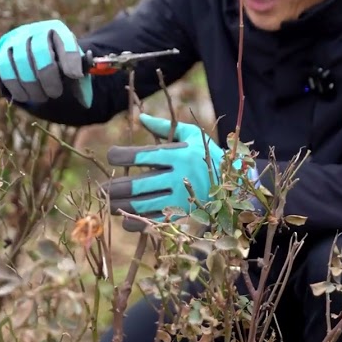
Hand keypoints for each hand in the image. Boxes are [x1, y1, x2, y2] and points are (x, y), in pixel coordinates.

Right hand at [0, 20, 92, 106]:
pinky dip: (16, 85)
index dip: (70, 59)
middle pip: (40, 50)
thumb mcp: (76, 68)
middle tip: (55, 94)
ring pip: (20, 60)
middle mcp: (36, 30)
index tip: (74, 76)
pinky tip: (26, 96)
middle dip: (48, 76)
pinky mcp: (3, 52)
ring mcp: (17, 39)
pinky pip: (5, 68)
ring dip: (32, 84)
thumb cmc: (61, 67)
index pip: (65, 41)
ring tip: (42, 97)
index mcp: (58, 30)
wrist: (37, 62)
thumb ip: (83, 72)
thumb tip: (87, 76)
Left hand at [104, 114, 255, 221]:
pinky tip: (125, 218)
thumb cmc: (210, 157)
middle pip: (136, 186)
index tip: (112, 156)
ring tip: (110, 202)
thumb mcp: (193, 137)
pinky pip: (151, 223)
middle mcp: (179, 178)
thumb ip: (165, 128)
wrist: (239, 187)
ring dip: (119, 206)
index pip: (141, 155)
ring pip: (140, 206)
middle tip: (102, 188)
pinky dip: (134, 222)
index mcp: (179, 155)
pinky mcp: (183, 218)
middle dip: (114, 187)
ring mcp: (181, 201)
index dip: (120, 156)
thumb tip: (140, 118)